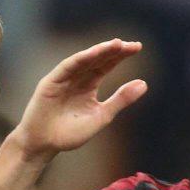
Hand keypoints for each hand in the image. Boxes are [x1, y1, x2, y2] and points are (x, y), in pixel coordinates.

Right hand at [10, 39, 146, 162]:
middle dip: (114, 51)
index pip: (106, 65)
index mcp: (88, 85)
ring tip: (117, 44)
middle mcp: (77, 78)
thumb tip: (144, 83)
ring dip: (99, 51)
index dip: (120, 56)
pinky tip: (94, 53)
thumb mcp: (101, 116)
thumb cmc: (70, 133)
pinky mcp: (51, 82)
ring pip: (84, 60)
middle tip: (132, 45)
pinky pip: (67, 67)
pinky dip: (80, 59)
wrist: (44, 144)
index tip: (137, 47)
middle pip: (97, 59)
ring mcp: (63, 78)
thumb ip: (120, 100)